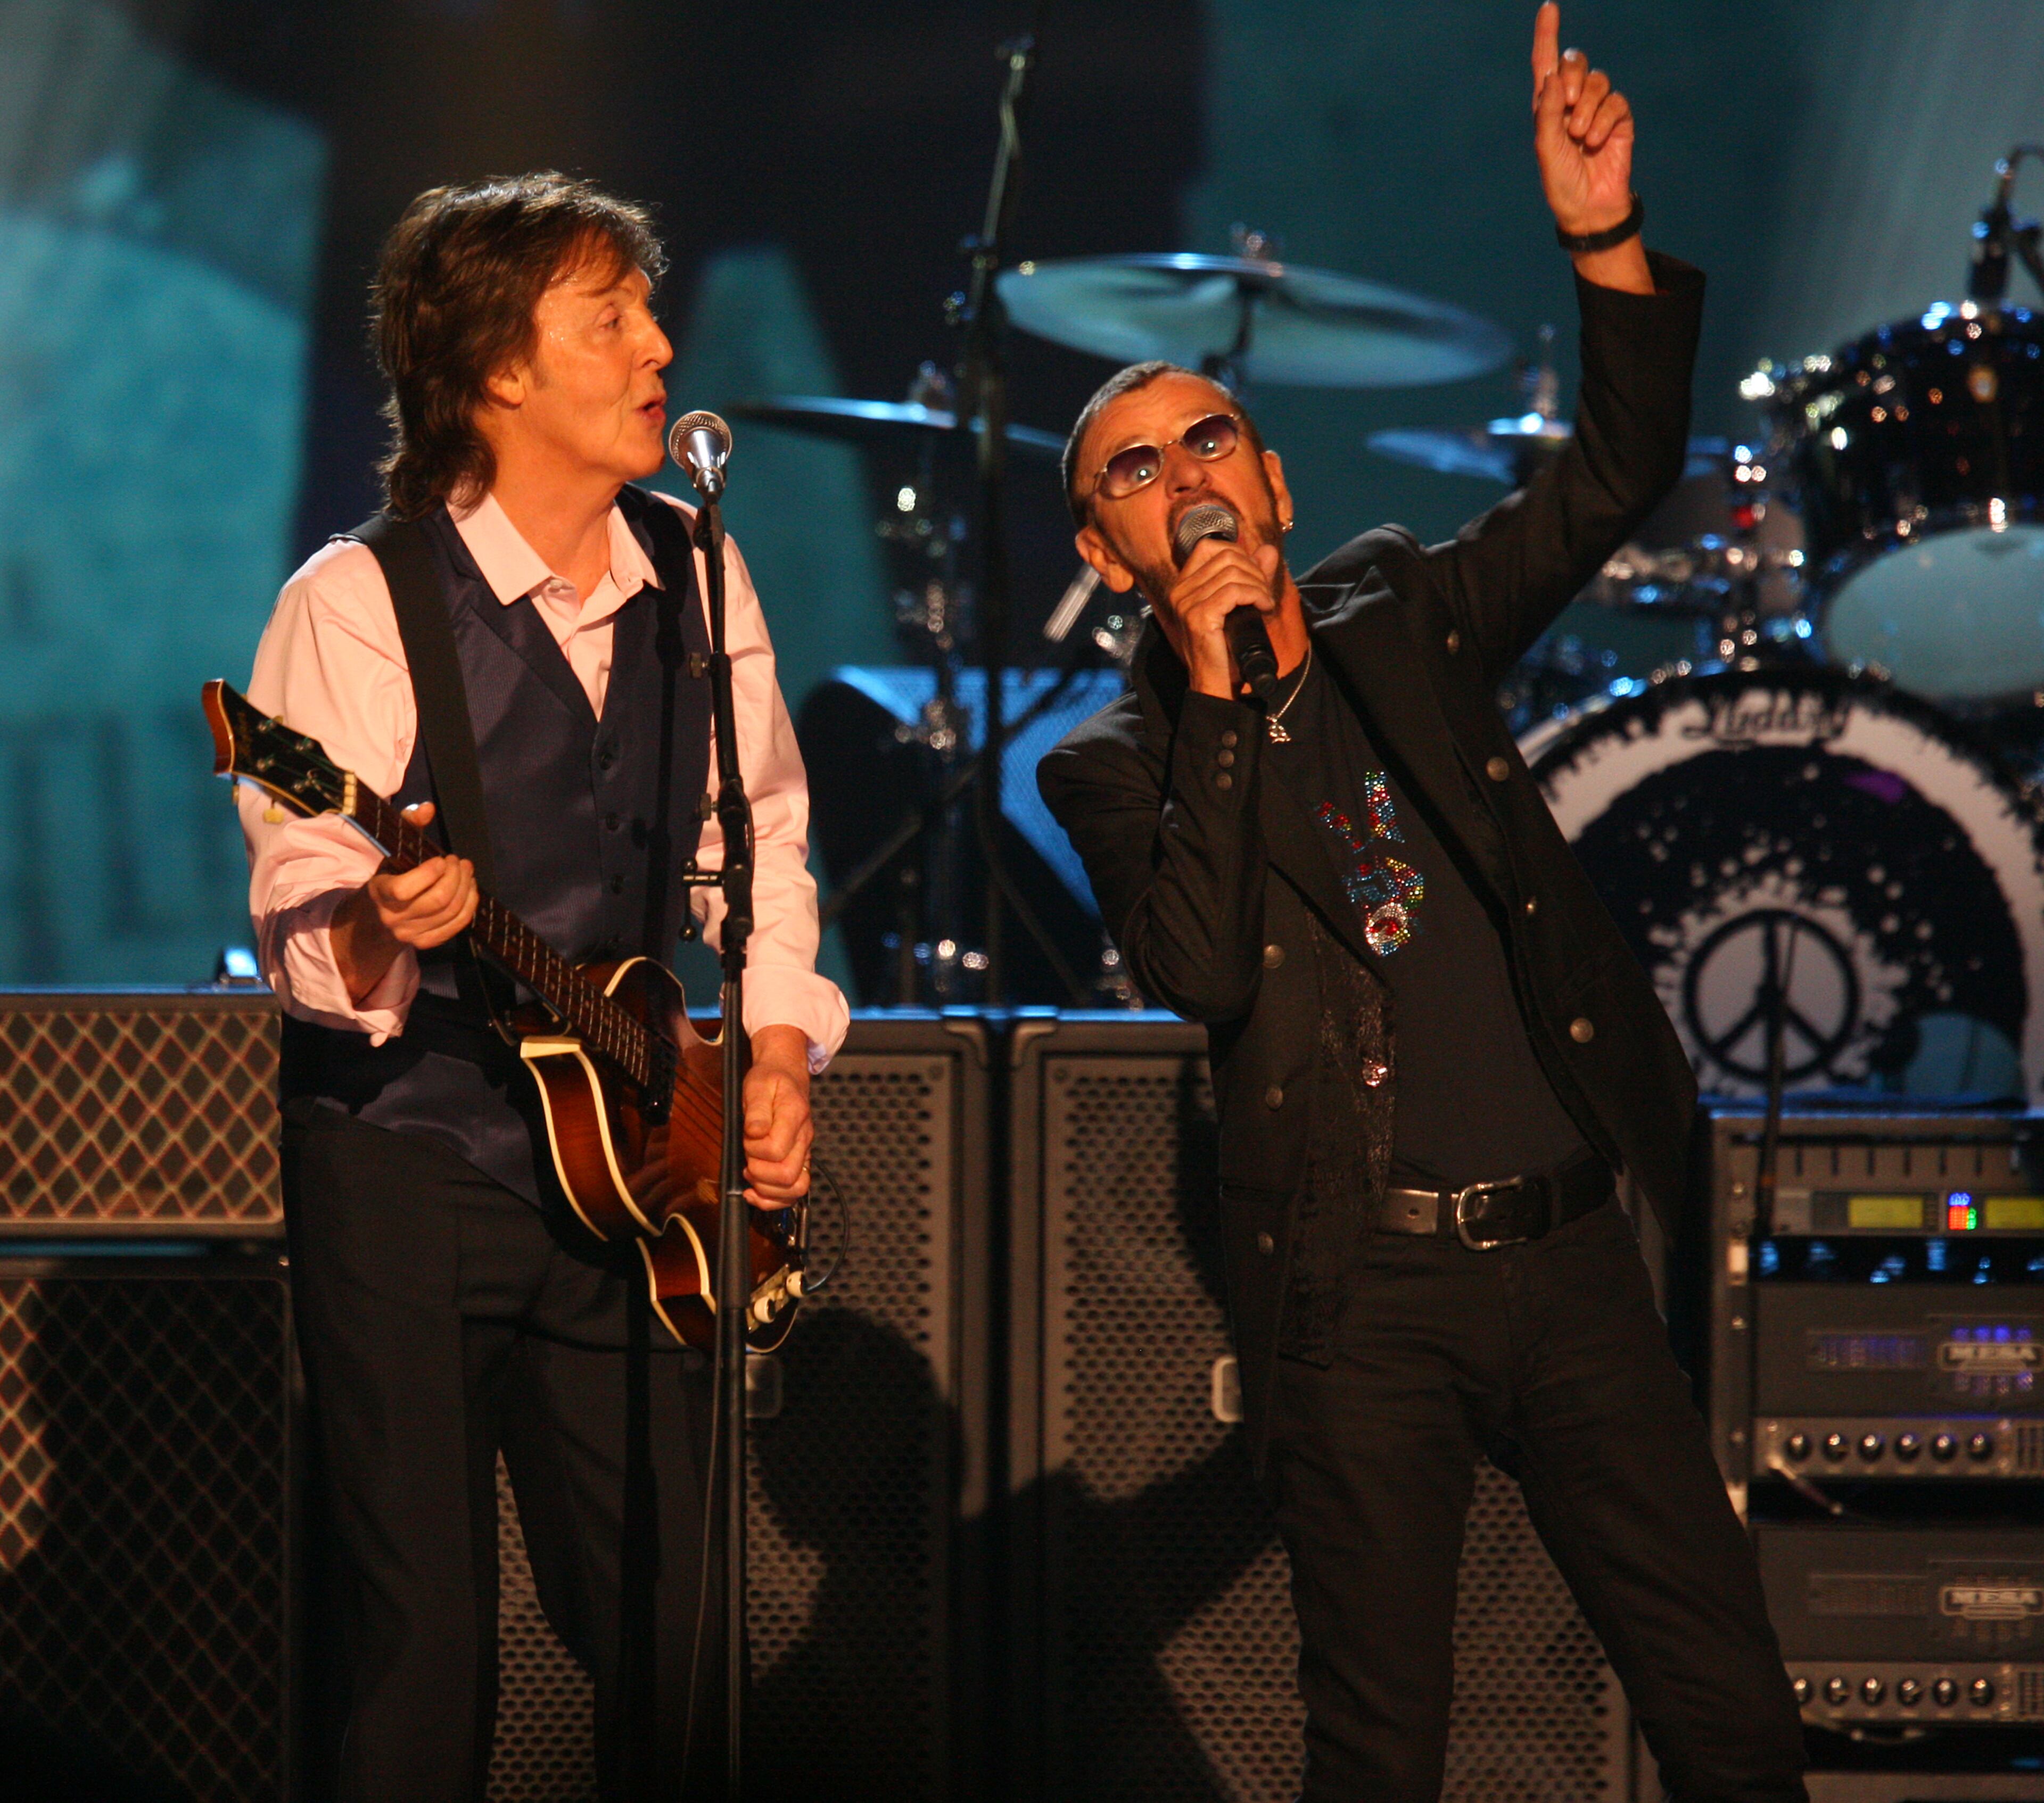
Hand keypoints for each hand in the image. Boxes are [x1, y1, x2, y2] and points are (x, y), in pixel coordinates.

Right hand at [329, 801, 478, 1003]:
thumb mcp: (390, 851)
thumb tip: (428, 808)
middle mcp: (394, 917)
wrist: (373, 921)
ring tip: (466, 871)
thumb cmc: (387, 878)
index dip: (429, 874)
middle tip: (459, 861)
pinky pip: (456, 925)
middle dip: (456, 877)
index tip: (440, 859)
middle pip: (437, 900)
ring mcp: (411, 933)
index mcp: (380, 893)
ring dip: (466, 888)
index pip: (404, 890)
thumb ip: (407, 825)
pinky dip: (469, 905)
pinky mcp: (426, 942)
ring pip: (450, 912)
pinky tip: (470, 889)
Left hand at [742, 1024, 813, 1210]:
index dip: (755, 1150)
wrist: (786, 1075)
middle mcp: (804, 1138)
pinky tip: (755, 1192)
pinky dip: (773, 1200)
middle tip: (747, 1159)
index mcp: (794, 1117)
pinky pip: (794, 1192)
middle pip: (788, 1176)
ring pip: (796, 1189)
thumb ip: (756, 1109)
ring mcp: (804, 1152)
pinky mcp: (799, 1161)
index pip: (776, 1150)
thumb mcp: (756, 1085)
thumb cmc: (769, 1080)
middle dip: (759, 1173)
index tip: (747, 1137)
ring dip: (767, 1190)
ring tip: (750, 1174)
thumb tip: (755, 1132)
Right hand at [1167, 536, 1283, 699]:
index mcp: (1184, 586)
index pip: (1209, 546)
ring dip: (1258, 585)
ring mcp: (1187, 603)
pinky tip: (1263, 606)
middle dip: (1254, 570)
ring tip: (1265, 602)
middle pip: (1226, 556)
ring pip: (1233, 572)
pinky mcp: (1198, 617)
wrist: (1216, 684)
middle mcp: (1180, 591)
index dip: (1239, 553)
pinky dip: (1256, 594)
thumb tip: (1268, 550)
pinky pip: (1234, 591)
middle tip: (1264, 592)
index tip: (1254, 575)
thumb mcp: (1239, 605)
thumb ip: (1252, 575)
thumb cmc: (1226, 648)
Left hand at [1531, 3, 1633, 235]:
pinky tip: (1596, 143)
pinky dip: (1604, 121)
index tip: (1548, 7)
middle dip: (1571, 77)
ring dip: (1587, 108)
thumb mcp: (1546, 148)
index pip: (1546, 62)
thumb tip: (1551, 75)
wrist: (1589, 208)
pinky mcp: (1619, 118)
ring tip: (1580, 138)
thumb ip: (1546, 112)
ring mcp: (1597, 108)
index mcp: (1546, 106)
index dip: (1546, 35)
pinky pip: (1616, 102)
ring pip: (1597, 81)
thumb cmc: (1561, 182)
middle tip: (1566, 106)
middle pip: (1575, 62)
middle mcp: (1571, 101)